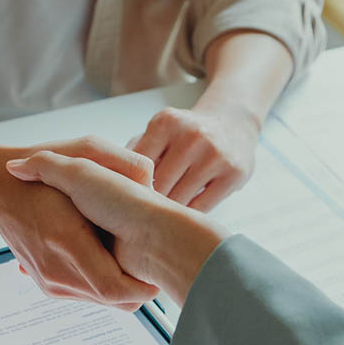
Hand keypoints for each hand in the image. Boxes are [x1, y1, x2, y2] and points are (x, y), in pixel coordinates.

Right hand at [7, 150, 228, 304]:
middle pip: (114, 300)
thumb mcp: (83, 151)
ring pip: (103, 301)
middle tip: (158, 268)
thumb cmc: (43, 171)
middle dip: (141, 288)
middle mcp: (56, 268)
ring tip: (139, 261)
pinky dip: (105, 285)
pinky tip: (114, 261)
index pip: (114, 287)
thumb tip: (150, 177)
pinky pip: (87, 296)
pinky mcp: (48, 284)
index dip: (143, 287)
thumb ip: (119, 161)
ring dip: (126, 287)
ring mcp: (49, 280)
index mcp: (67, 239)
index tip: (160, 272)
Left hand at [131, 106, 258, 211]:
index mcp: (166, 123)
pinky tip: (183, 216)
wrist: (232, 122)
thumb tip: (109, 183)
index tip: (125, 202)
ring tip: (158, 222)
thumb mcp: (160, 131)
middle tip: (139, 219)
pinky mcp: (234, 174)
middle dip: (148, 203)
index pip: (138, 167)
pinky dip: (190, 215)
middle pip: (158, 185)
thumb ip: (134, 152)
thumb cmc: (185, 134)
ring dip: (168, 212)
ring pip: (179, 199)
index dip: (129, 188)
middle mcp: (192, 136)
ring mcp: (215, 155)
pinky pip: (203, 206)